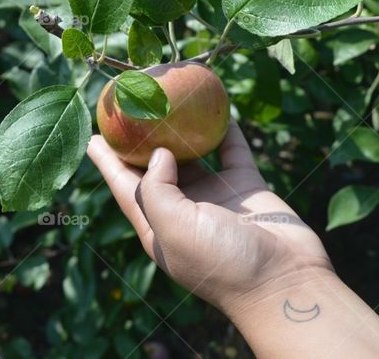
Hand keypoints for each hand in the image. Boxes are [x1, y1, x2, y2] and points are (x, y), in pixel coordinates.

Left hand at [86, 120, 333, 315]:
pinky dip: (226, 131)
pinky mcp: (246, 187)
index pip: (125, 188)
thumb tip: (159, 153)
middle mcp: (184, 210)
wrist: (284, 280)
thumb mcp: (175, 229)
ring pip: (194, 156)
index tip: (94, 134)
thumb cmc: (222, 263)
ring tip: (172, 99)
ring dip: (183, 130)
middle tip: (132, 106)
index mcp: (158, 227)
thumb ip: (156, 190)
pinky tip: (219, 108)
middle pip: (155, 168)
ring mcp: (216, 197)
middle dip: (142, 139)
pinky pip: (233, 151)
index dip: (107, 162)